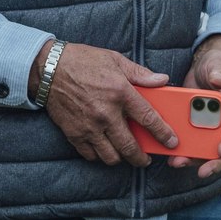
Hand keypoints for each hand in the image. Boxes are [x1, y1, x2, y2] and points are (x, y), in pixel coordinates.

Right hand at [38, 42, 175, 166]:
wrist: (49, 68)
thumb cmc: (82, 61)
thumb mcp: (115, 60)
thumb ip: (140, 74)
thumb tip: (162, 80)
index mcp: (120, 93)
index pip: (148, 119)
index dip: (163, 133)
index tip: (172, 142)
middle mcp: (106, 113)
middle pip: (130, 146)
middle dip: (141, 158)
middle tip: (146, 159)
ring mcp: (89, 126)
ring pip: (110, 156)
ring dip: (121, 158)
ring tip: (124, 154)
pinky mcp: (74, 133)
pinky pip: (91, 155)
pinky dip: (99, 156)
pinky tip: (104, 149)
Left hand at [168, 34, 220, 178]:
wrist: (205, 66)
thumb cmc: (216, 64)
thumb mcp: (217, 65)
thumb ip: (218, 73)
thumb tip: (218, 81)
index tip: (220, 152)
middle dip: (212, 161)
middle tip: (201, 172)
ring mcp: (212, 127)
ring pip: (206, 150)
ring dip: (193, 159)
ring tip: (177, 163)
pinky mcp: (197, 127)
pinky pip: (192, 143)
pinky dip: (183, 150)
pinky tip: (170, 156)